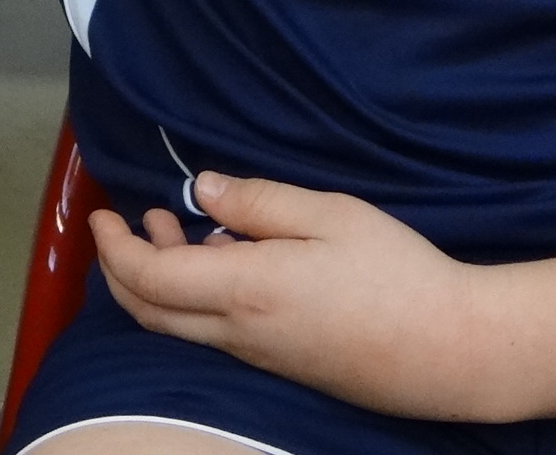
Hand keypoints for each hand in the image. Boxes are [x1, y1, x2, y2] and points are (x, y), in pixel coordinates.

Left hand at [91, 172, 505, 420]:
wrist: (451, 351)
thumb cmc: (396, 274)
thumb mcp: (330, 215)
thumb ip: (260, 201)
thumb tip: (202, 189)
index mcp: (244, 291)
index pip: (150, 279)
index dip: (116, 247)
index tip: (104, 213)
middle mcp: (240, 333)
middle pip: (150, 313)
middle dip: (121, 268)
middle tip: (122, 223)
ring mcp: (260, 356)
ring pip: (179, 327)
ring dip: (158, 281)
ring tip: (170, 229)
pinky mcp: (283, 366)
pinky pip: (214, 335)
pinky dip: (192, 299)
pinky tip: (223, 262)